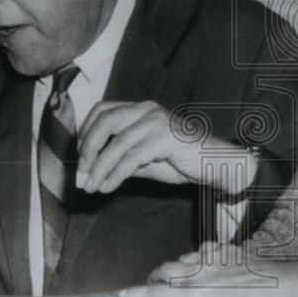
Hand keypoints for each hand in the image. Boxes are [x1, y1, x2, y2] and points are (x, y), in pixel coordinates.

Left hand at [77, 101, 256, 193]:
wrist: (217, 164)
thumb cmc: (183, 161)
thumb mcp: (146, 160)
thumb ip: (122, 159)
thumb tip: (93, 171)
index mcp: (142, 109)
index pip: (103, 110)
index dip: (86, 132)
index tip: (80, 157)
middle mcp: (147, 110)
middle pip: (104, 121)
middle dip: (87, 150)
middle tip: (81, 176)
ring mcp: (156, 122)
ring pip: (116, 143)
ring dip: (98, 168)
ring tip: (91, 187)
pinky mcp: (164, 138)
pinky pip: (131, 158)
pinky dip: (115, 174)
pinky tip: (108, 187)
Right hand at [119, 241, 297, 296]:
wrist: (279, 283)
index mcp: (195, 294)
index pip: (158, 293)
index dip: (137, 293)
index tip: (121, 294)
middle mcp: (197, 272)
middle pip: (163, 269)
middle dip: (154, 277)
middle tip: (154, 287)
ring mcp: (210, 256)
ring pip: (181, 258)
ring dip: (176, 268)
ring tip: (183, 279)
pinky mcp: (222, 247)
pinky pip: (200, 248)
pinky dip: (196, 256)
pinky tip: (205, 264)